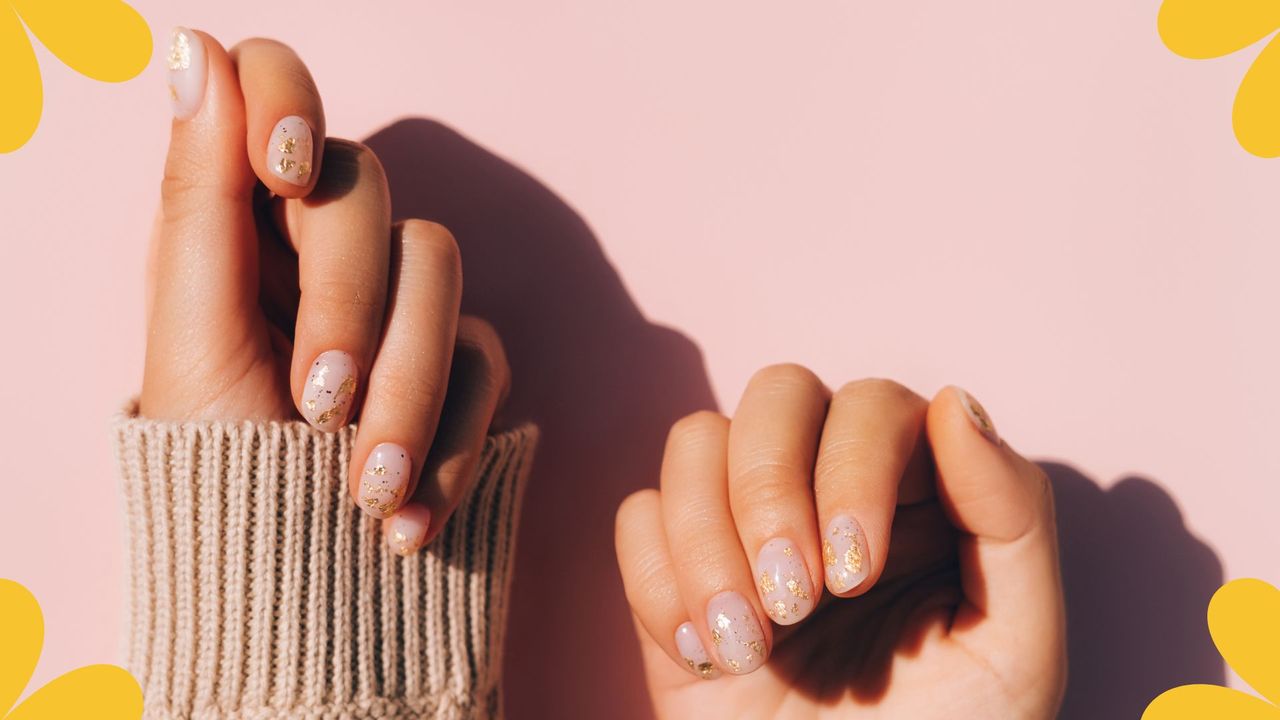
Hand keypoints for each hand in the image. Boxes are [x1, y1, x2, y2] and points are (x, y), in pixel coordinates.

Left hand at [140, 29, 509, 553]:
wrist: (290, 586)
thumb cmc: (217, 469)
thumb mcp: (190, 333)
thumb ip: (200, 193)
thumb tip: (196, 49)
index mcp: (245, 222)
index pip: (279, 97)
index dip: (289, 105)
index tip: (282, 172)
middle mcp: (326, 246)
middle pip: (372, 193)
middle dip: (349, 302)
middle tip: (316, 405)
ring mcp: (402, 302)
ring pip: (442, 272)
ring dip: (406, 388)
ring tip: (364, 490)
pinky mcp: (461, 364)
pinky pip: (487, 360)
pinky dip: (451, 439)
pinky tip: (406, 513)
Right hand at [615, 366, 1064, 718]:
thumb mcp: (1015, 645)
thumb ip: (1012, 517)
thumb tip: (959, 401)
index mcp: (917, 491)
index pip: (872, 406)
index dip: (852, 468)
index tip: (855, 576)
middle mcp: (826, 485)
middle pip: (776, 393)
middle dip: (770, 490)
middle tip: (795, 601)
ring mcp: (744, 522)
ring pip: (695, 439)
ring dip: (709, 542)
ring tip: (748, 645)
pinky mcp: (675, 568)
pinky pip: (639, 517)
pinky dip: (663, 585)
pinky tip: (707, 657)